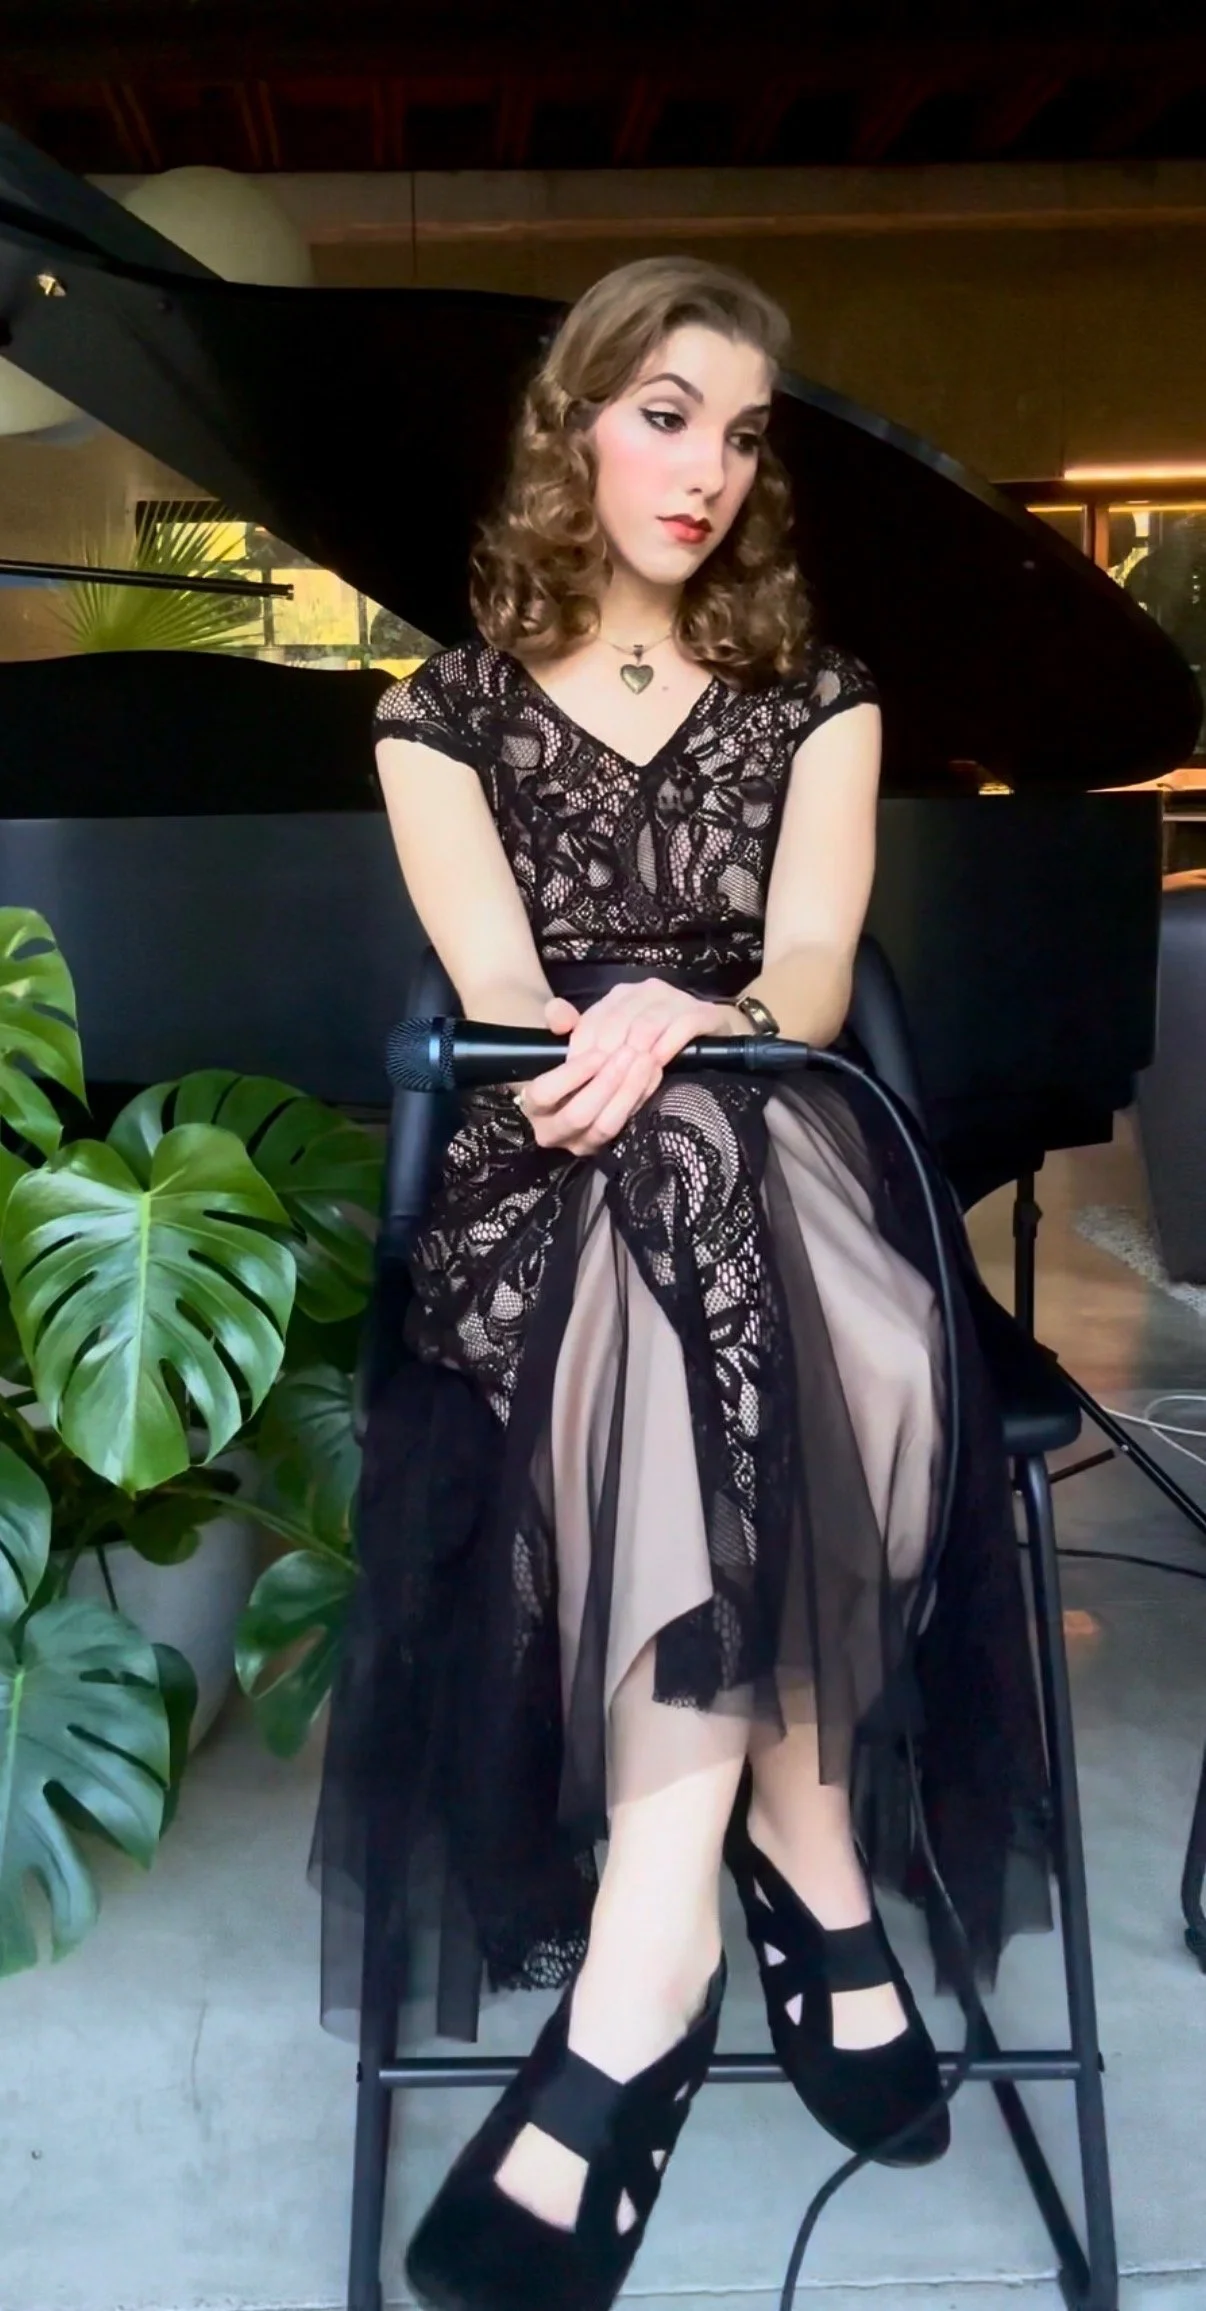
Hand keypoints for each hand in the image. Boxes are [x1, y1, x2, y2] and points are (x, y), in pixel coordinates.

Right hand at [516, 995, 663, 1155]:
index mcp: (532, 1105)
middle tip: (628, 1053)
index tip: (598, 1053)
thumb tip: (559, 1012)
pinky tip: (653, 1071)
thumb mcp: (560, 1037)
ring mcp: (580, 1143)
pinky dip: (641, 1097)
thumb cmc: (565, 1058)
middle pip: (578, 1115)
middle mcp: (552, 1132)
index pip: (544, 1094)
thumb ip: (558, 1020)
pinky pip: (627, 1124)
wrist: (577, 1083)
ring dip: (628, 1091)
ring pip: (605, 1125)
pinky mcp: (606, 1145)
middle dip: (606, 1083)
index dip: (571, 1074)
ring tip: (645, 1059)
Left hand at [550, 978, 740, 1071]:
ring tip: (626, 1079)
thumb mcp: (618, 1041)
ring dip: (635, 1054)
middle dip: (608, 1058)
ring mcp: (676, 999)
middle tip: (600, 1087)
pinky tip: (658, 1065)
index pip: (592, 1022)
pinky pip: (681, 1027)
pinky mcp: (703, 1012)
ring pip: (647, 1025)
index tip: (577, 1081)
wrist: (715, 1038)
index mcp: (621, 996)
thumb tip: (553, 1013)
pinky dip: (667, 1047)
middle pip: (618, 1024)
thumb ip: (584, 1030)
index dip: (582, 1052)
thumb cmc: (660, 1045)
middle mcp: (646, 991)